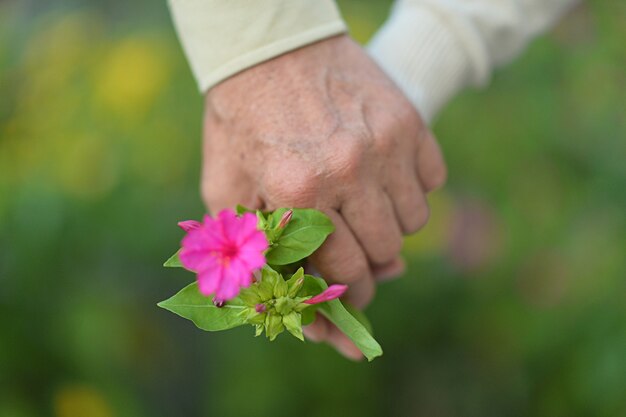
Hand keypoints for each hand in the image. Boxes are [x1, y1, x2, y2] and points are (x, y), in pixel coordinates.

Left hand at [201, 35, 445, 357]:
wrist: (267, 46)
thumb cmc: (241, 122)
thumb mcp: (226, 188)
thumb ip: (258, 250)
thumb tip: (308, 304)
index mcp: (298, 194)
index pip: (345, 271)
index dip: (353, 295)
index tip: (356, 296)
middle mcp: (348, 171)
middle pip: (386, 250)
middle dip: (371, 261)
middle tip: (357, 249)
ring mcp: (385, 143)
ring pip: (414, 220)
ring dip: (391, 224)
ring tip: (365, 206)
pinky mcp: (408, 119)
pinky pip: (433, 179)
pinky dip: (413, 187)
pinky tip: (383, 175)